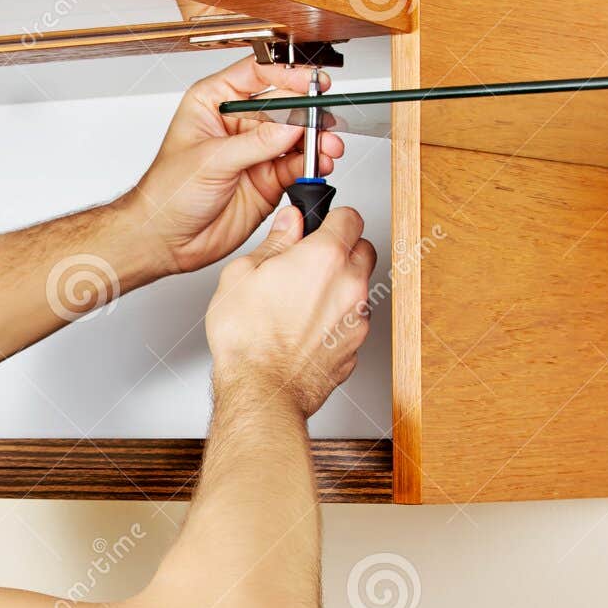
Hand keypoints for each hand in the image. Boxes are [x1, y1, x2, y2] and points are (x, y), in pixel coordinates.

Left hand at [121, 57, 343, 274]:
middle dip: (306, 112)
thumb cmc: (167, 194)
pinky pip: (296, 165)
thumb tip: (290, 126)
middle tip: (322, 120)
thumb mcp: (209, 160)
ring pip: (295, 136)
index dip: (286, 74)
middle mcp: (237, 124)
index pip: (257, 74)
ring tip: (327, 147)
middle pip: (284, 104)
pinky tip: (319, 164)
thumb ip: (254, 143)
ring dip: (314, 140)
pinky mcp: (267, 179)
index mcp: (214, 103)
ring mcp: (255, 151)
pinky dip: (312, 164)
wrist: (164, 239)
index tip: (310, 82)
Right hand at [204, 205, 376, 418]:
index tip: (317, 227)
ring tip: (302, 302)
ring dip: (339, 288)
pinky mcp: (355, 349)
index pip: (351, 217)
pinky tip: (306, 330)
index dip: (332, 219)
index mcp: (325, 257)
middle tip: (311, 263)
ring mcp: (357, 319)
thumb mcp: (243, 274)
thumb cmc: (247, 338)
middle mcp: (350, 285)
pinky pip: (352, 324)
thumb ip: (274, 241)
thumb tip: (289, 222)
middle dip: (342, 250)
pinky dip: (336, 322)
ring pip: (360, 290)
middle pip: (364, 250)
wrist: (261, 390)